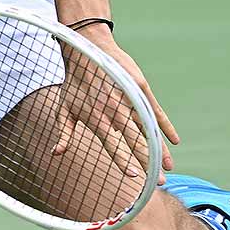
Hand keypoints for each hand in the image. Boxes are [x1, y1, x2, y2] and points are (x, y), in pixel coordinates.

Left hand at [52, 23, 177, 182]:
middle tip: (159, 182)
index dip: (124, 160)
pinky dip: (165, 126)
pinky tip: (174, 141)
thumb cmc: (74, 82)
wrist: (87, 48)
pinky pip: (156, 111)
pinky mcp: (140, 88)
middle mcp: (114, 110)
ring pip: (148, 128)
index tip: (135, 176)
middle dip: (149, 163)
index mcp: (96, 117)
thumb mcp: (64, 108)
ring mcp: (129, 98)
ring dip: (160, 149)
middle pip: (135, 141)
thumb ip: (64, 133)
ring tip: (170, 166)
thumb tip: (56, 154)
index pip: (112, 144)